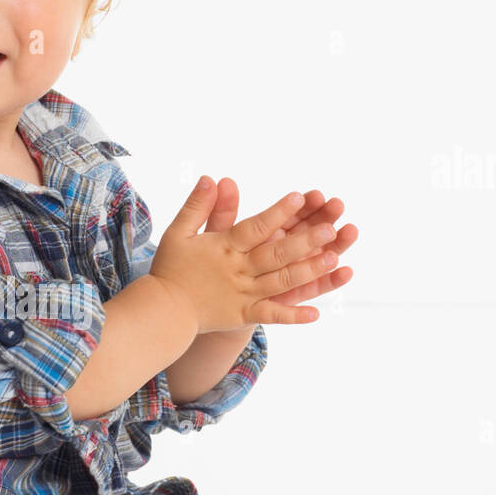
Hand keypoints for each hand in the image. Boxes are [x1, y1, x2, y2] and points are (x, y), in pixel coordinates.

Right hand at [149, 178, 353, 332]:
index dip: (278, 212)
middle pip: (276, 253)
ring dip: (308, 271)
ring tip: (333, 259)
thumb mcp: (179, 232)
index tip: (300, 197)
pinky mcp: (243, 315)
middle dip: (304, 240)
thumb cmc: (171, 269)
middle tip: (330, 228)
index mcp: (225, 248)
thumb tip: (212, 179)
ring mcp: (243, 294)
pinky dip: (293, 315)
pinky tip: (316, 313)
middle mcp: (238, 270)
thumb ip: (197, 206)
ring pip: (280, 282)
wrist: (162, 311)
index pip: (256, 227)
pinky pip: (271, 315)